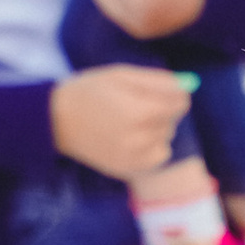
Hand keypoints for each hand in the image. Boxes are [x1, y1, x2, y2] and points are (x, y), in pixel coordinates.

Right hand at [51, 64, 191, 179]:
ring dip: (156, 130)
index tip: (157, 92)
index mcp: (140, 112)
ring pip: (166, 139)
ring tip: (127, 123)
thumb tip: (189, 85)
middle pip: (173, 121)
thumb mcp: (122, 75)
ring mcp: (134, 158)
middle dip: (160, 111)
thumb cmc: (89, 91)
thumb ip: (158, 80)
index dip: (172, 94)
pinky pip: (158, 157)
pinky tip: (129, 139)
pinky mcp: (128, 170)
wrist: (55, 121)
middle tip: (132, 105)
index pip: (181, 103)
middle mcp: (140, 139)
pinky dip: (151, 147)